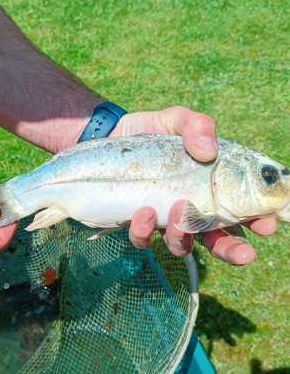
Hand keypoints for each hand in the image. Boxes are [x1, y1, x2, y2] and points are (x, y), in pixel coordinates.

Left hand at [112, 106, 276, 264]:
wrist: (107, 136)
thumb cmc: (148, 130)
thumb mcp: (174, 119)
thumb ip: (196, 126)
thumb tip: (208, 150)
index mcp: (209, 186)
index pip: (241, 209)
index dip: (258, 220)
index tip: (266, 224)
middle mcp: (190, 208)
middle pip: (217, 239)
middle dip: (232, 249)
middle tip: (244, 253)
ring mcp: (163, 219)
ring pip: (182, 244)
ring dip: (184, 236)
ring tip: (179, 209)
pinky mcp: (135, 223)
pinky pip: (143, 239)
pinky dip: (145, 232)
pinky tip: (142, 212)